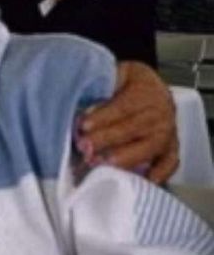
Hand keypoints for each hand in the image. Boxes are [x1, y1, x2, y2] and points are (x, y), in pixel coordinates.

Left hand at [77, 61, 177, 183]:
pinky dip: (159, 173)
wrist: (151, 85)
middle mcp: (161, 113)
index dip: (103, 117)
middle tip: (85, 147)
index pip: (123, 106)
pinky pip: (170, 162)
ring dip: (125, 158)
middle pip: (133, 128)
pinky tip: (143, 179)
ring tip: (101, 163)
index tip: (83, 126)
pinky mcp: (172, 148)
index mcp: (147, 91)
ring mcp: (169, 132)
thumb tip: (81, 107)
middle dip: (106, 139)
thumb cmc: (126, 82)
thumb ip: (100, 88)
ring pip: (149, 147)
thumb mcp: (114, 74)